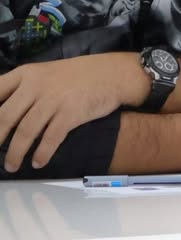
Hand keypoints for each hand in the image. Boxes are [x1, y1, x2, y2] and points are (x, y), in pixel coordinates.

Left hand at [0, 54, 143, 171]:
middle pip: (5, 117)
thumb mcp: (45, 74)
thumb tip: (2, 115)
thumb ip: (22, 89)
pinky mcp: (71, 112)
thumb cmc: (76, 77)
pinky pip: (50, 138)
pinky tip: (38, 162)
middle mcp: (37, 85)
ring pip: (25, 131)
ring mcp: (54, 99)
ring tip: (11, 166)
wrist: (112, 73)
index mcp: (26, 74)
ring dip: (15, 153)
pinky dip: (41, 153)